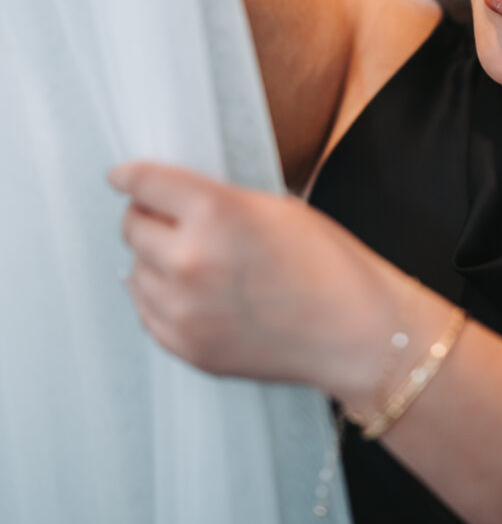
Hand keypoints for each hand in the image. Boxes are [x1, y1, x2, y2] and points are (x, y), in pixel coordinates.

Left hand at [108, 161, 397, 396]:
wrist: (356, 331)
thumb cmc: (326, 262)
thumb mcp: (271, 207)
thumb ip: (212, 200)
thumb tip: (166, 200)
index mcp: (215, 213)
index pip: (143, 183)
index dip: (130, 176)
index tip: (123, 176)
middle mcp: (190, 261)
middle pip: (131, 227)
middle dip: (148, 218)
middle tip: (173, 220)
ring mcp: (185, 310)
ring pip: (135, 271)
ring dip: (155, 260)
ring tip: (196, 261)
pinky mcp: (188, 347)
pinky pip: (147, 311)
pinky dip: (161, 297)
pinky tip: (193, 292)